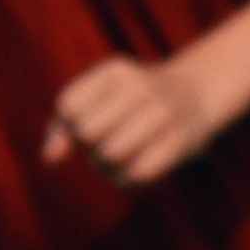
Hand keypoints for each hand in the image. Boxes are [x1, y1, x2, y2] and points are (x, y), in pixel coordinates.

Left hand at [44, 53, 236, 187]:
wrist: (199, 92)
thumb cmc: (132, 102)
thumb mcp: (97, 98)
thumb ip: (62, 125)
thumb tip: (50, 159)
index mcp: (115, 70)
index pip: (69, 106)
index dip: (70, 127)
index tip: (85, 127)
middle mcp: (141, 85)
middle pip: (87, 132)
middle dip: (88, 147)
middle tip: (101, 146)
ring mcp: (164, 112)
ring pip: (111, 154)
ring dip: (104, 166)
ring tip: (113, 162)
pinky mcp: (182, 141)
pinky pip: (137, 172)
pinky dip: (125, 179)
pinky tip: (129, 172)